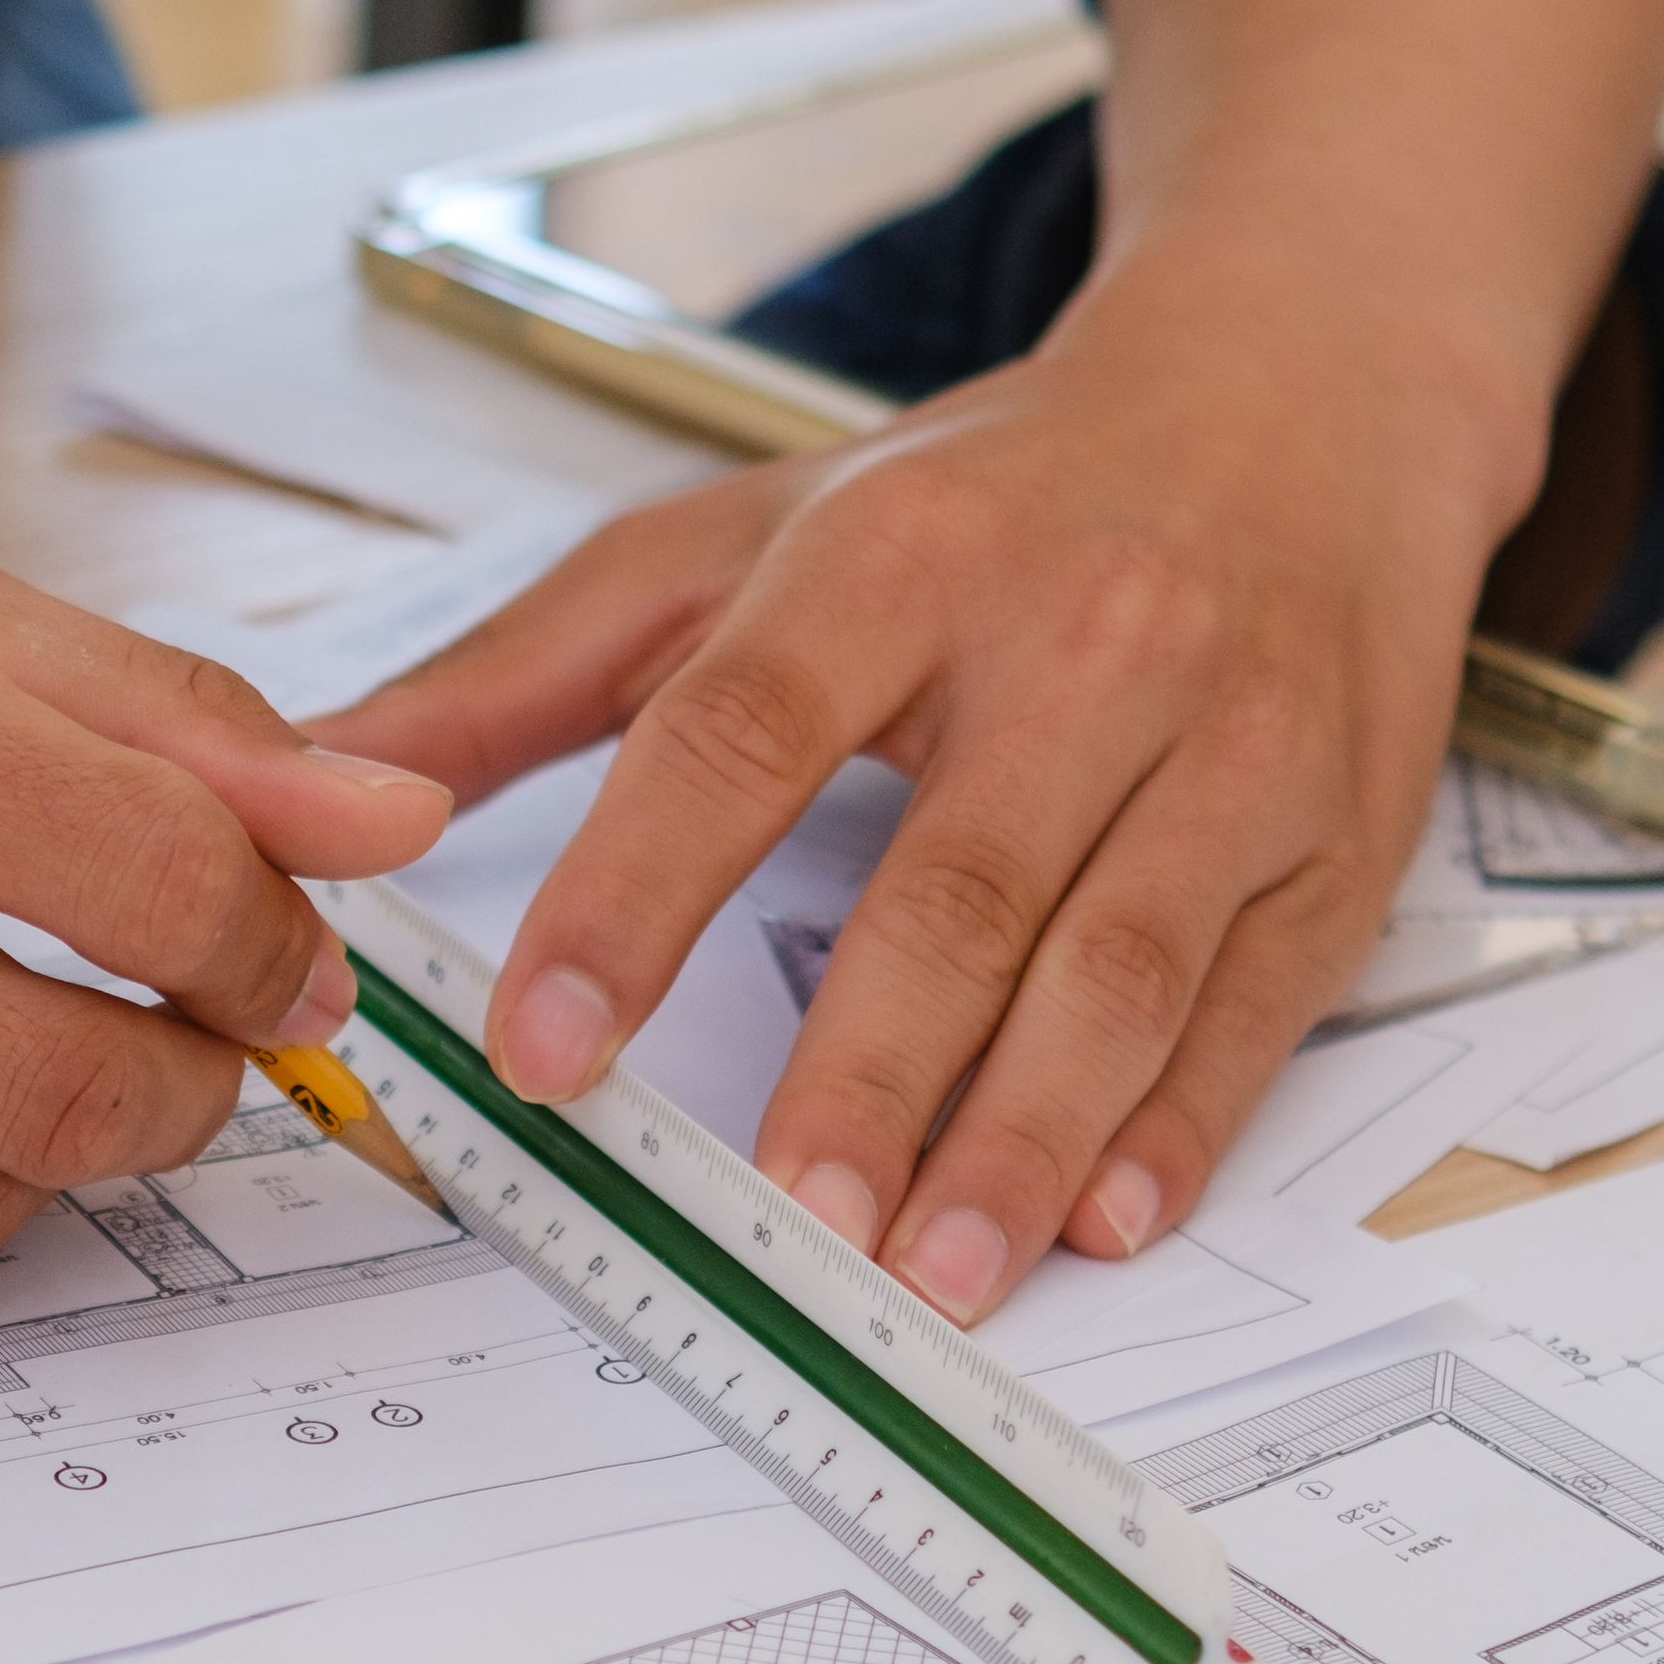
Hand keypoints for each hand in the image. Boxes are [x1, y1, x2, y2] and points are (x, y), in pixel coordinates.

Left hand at [314, 0, 1663, 1326]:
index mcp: (897, 558)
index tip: (548, 1045)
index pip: (740, 734)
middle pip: (955, 879)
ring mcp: (1228, 738)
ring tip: (934, 1270)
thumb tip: (327, 780)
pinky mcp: (1335, 831)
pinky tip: (1103, 1215)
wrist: (1298, 394)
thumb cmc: (994, 497)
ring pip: (1120, 958)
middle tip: (785, 1220)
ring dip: (1024, 1130)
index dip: (638, 897)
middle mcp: (1080, 638)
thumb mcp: (744, 536)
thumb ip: (531, 669)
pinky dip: (1182, 1121)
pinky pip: (1253, 998)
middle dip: (867, 1069)